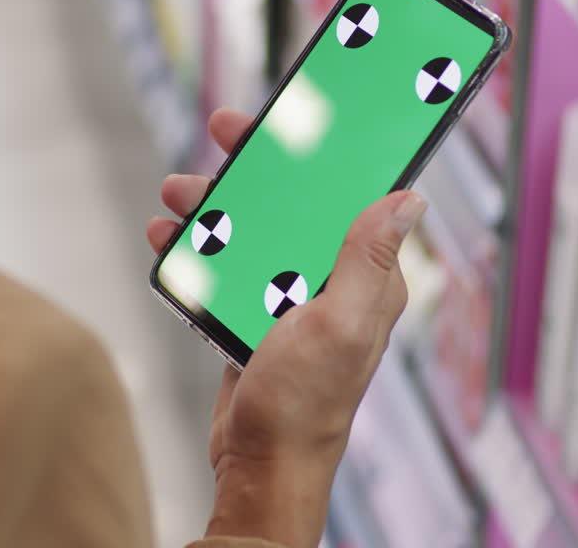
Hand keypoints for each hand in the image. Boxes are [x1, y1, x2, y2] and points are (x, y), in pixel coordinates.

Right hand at [147, 109, 426, 547]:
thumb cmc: (305, 406)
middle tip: (224, 131)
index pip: (352, 195)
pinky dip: (198, 249)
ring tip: (175, 194)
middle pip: (296, 202)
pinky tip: (168, 238)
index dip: (328, 150)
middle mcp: (332, 280)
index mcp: (366, 279)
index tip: (301, 112)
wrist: (258, 466)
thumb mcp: (339, 326)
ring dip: (215, 206)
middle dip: (258, 166)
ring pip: (254, 229)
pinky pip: (226, 265)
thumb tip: (409, 197)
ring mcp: (289, 296)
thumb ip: (367, 260)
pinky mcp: (253, 314)